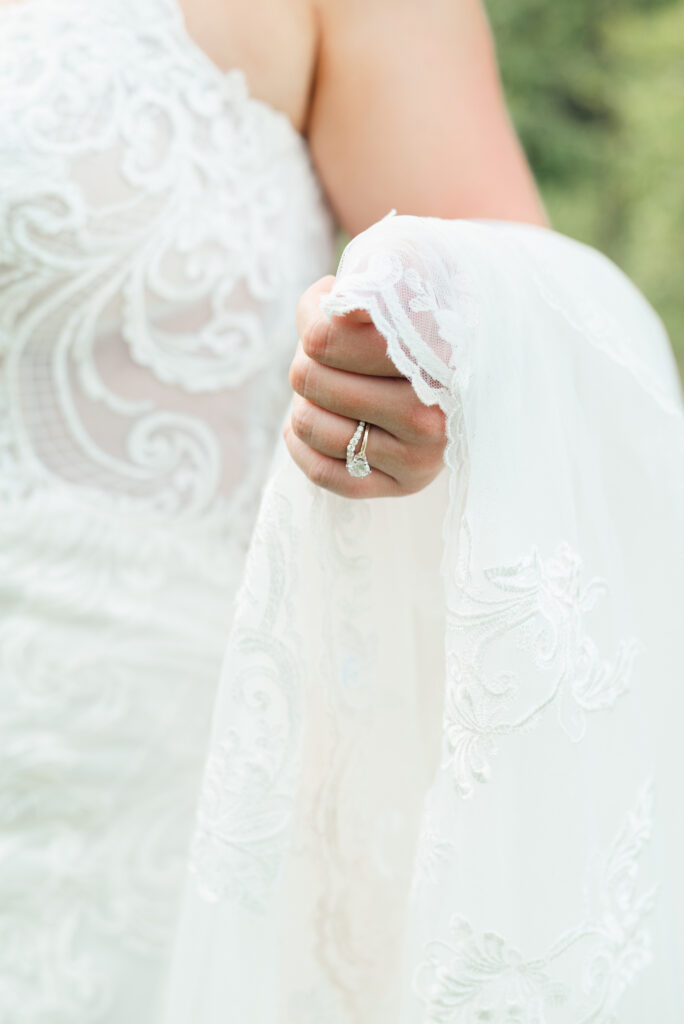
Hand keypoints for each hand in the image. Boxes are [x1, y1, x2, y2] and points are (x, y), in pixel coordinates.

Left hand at [284, 276, 446, 497]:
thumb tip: (338, 306)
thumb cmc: (422, 311)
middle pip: (310, 378)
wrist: (470, 359)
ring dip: (305, 400)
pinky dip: (301, 445)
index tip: (332, 305)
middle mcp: (434, 414)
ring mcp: (421, 458)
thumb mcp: (405, 276)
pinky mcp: (403, 485)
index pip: (325, 339)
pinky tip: (314, 420)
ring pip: (309, 424)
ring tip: (331, 386)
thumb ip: (369, 282)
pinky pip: (321, 472)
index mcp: (436, 356)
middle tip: (331, 352)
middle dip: (308, 358)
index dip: (314, 316)